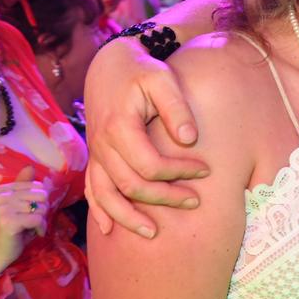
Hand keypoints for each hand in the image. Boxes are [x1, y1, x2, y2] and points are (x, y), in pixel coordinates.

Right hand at [0, 167, 47, 276]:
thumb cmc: (11, 230)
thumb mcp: (19, 206)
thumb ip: (24, 188)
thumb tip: (30, 167)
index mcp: (2, 189)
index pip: (37, 186)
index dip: (40, 202)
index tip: (30, 213)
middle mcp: (1, 196)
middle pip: (42, 195)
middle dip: (42, 210)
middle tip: (32, 221)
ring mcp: (3, 208)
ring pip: (41, 208)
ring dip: (41, 221)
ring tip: (30, 228)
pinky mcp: (9, 221)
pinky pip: (38, 220)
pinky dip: (41, 228)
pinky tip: (34, 234)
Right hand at [85, 38, 207, 238]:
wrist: (110, 64)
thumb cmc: (141, 70)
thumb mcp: (162, 79)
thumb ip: (176, 107)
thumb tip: (189, 138)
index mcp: (120, 128)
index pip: (150, 165)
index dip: (179, 173)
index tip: (206, 170)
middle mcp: (102, 145)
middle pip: (131, 185)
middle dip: (164, 198)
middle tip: (194, 201)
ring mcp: (96, 153)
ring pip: (106, 195)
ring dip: (128, 217)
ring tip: (153, 234)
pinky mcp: (95, 156)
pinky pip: (92, 189)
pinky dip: (101, 210)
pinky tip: (111, 230)